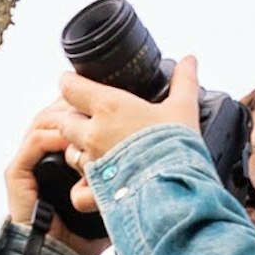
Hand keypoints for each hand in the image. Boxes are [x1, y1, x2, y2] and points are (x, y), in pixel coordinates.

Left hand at [2, 49, 202, 234]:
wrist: (179, 188)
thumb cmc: (178, 147)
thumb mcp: (183, 109)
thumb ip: (184, 82)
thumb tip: (190, 61)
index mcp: (109, 107)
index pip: (70, 87)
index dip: (71, 84)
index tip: (75, 84)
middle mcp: (93, 134)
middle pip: (64, 121)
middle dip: (74, 120)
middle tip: (91, 121)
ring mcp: (92, 165)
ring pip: (69, 154)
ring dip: (79, 152)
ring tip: (99, 153)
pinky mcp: (96, 193)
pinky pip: (78, 192)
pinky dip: (84, 190)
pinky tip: (96, 187)